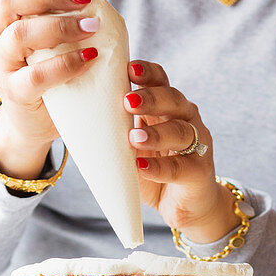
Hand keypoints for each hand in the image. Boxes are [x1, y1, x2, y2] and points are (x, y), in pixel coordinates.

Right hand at [0, 0, 101, 178]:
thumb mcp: (59, 35)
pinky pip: (36, 75)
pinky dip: (66, 64)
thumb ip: (72, 6)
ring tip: (91, 26)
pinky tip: (89, 57)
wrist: (36, 121)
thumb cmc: (51, 71)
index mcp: (6, 11)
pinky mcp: (14, 91)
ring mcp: (1, 63)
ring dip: (60, 25)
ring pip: (20, 34)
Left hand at [125, 61, 237, 243]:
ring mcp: (197, 146)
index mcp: (168, 108)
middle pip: (174, 100)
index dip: (147, 73)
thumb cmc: (154, 170)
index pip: (161, 81)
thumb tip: (77, 118)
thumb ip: (117, 131)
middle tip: (127, 101)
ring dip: (156, 133)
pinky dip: (159, 167)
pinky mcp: (199, 172)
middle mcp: (187, 120)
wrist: (186, 206)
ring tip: (133, 138)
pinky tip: (142, 166)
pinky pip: (180, 167)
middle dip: (151, 98)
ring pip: (181, 131)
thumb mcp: (132, 146)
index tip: (129, 69)